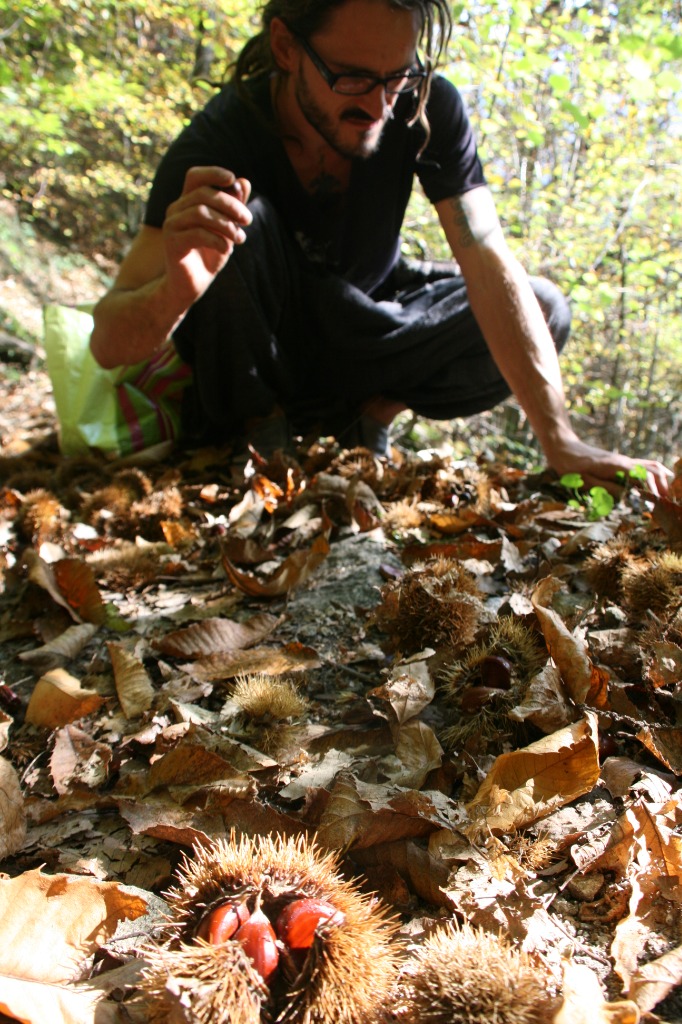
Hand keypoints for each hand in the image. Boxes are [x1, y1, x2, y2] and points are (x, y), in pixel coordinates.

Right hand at [162, 165, 251, 305]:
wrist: (192, 285)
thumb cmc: (210, 255)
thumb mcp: (227, 229)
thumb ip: (234, 207)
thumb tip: (244, 181)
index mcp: (188, 202)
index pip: (195, 176)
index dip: (212, 172)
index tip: (232, 179)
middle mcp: (176, 209)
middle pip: (204, 194)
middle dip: (231, 204)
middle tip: (248, 220)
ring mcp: (171, 225)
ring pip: (200, 212)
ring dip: (226, 224)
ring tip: (240, 238)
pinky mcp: (172, 243)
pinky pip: (197, 233)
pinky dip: (217, 239)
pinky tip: (227, 249)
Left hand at [546, 434, 671, 497]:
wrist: (563, 446)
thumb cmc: (569, 466)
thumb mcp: (584, 481)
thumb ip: (606, 489)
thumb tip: (627, 497)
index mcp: (616, 466)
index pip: (644, 477)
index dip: (653, 491)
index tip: (657, 506)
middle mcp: (624, 461)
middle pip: (654, 471)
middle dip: (662, 488)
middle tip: (665, 505)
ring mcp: (624, 460)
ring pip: (652, 466)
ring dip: (662, 481)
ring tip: (665, 497)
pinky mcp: (621, 462)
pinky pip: (645, 465)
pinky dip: (655, 474)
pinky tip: (660, 483)